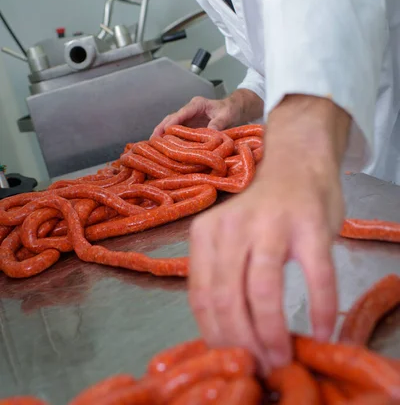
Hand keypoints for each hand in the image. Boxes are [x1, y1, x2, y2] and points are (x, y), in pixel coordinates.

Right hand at [151, 89, 262, 136]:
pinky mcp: (191, 127)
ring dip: (163, 136)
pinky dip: (172, 140)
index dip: (171, 122)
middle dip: (161, 129)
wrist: (236, 109)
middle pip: (171, 119)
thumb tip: (209, 133)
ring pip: (172, 126)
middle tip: (152, 141)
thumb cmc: (231, 109)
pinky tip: (166, 149)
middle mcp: (189, 111)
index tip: (163, 131)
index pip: (181, 113)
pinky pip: (179, 133)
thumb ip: (217, 123)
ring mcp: (189, 119)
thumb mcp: (226, 116)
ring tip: (154, 147)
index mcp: (196, 105)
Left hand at [188, 95, 350, 371]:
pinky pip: (316, 278)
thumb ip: (220, 273)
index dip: (216, 335)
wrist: (296, 163)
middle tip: (261, 366)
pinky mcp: (309, 225)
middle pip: (227, 298)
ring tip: (284, 357)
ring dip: (273, 333)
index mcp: (205, 232)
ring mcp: (271, 223)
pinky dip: (321, 310)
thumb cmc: (260, 209)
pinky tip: (322, 329)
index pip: (201, 296)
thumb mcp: (226, 235)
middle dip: (243, 342)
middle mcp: (232, 226)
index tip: (232, 359)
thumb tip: (224, 334)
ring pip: (263, 291)